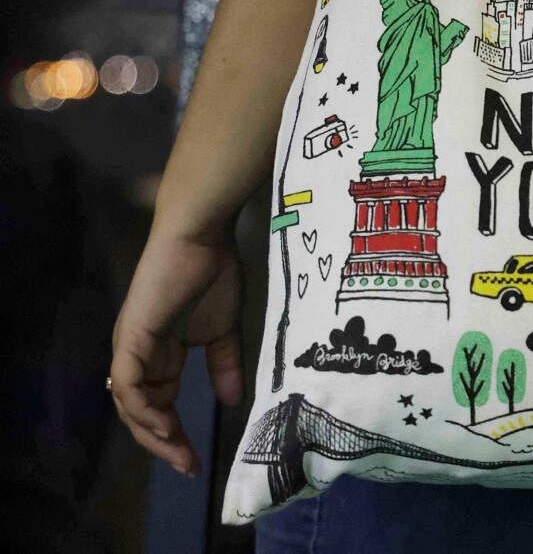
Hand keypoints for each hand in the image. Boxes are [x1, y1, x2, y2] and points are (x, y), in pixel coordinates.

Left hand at [110, 220, 243, 475]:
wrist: (200, 237)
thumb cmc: (213, 273)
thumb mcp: (224, 330)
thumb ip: (225, 365)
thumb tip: (234, 401)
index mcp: (160, 354)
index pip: (160, 404)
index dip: (176, 434)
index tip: (198, 459)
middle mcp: (139, 355)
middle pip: (140, 412)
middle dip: (163, 444)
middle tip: (188, 466)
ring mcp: (131, 347)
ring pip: (129, 405)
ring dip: (152, 433)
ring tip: (179, 450)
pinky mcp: (131, 339)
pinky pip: (129, 385)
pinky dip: (144, 409)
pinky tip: (166, 425)